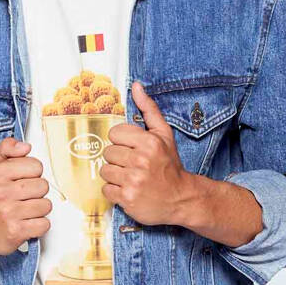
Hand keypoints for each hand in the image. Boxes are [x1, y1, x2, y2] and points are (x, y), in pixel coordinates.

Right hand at [0, 136, 51, 254]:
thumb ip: (6, 149)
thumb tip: (26, 146)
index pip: (36, 166)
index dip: (33, 173)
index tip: (23, 180)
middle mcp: (1, 193)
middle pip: (43, 186)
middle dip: (37, 192)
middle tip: (24, 197)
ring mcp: (8, 213)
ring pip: (46, 205)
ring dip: (39, 209)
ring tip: (25, 210)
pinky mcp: (16, 232)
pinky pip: (44, 224)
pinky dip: (38, 225)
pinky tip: (26, 223)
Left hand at [99, 81, 199, 225]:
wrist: (180, 198)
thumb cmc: (169, 165)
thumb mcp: (164, 134)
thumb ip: (149, 109)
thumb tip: (135, 86)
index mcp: (148, 142)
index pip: (114, 133)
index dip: (122, 141)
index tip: (133, 149)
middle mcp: (140, 160)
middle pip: (108, 152)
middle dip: (119, 159)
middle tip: (133, 166)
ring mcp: (133, 181)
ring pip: (105, 170)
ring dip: (114, 175)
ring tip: (130, 177)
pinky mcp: (127, 198)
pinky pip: (106, 190)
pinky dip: (114, 191)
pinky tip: (128, 189)